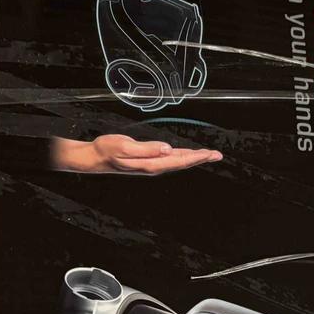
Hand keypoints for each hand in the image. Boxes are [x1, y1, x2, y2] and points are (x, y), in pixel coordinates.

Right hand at [52, 134, 221, 174]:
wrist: (95, 157)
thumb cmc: (108, 150)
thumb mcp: (125, 147)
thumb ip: (146, 148)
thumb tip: (167, 149)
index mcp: (151, 164)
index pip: (179, 160)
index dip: (196, 157)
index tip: (210, 154)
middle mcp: (154, 165)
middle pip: (182, 162)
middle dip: (200, 158)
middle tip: (217, 155)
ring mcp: (151, 164)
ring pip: (178, 160)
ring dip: (193, 157)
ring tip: (208, 154)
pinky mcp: (148, 160)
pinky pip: (170, 158)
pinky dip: (182, 156)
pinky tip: (188, 154)